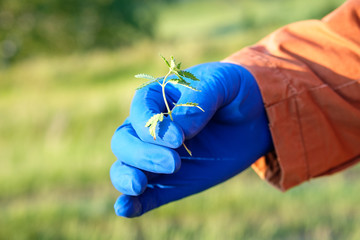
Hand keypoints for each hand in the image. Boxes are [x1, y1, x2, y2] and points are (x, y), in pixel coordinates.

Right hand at [110, 62, 272, 216]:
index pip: (139, 111)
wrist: (252, 118)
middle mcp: (150, 129)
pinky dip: (131, 203)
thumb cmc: (231, 92)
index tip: (179, 138)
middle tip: (174, 163)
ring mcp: (157, 157)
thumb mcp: (221, 83)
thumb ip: (199, 99)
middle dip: (142, 154)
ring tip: (139, 186)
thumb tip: (179, 129)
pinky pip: (145, 195)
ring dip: (126, 177)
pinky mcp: (170, 182)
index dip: (151, 127)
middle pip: (124, 141)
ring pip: (125, 167)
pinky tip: (126, 209)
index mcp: (157, 99)